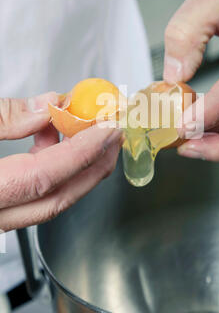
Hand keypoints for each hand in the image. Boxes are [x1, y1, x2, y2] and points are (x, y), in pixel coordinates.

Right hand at [0, 93, 121, 230]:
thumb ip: (3, 118)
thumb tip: (45, 108)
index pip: (45, 177)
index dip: (83, 151)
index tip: (108, 130)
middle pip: (57, 198)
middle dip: (93, 166)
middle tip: (114, 138)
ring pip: (47, 198)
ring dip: (73, 164)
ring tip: (86, 131)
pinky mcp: (0, 205)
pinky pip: (32, 191)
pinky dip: (48, 164)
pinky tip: (49, 136)